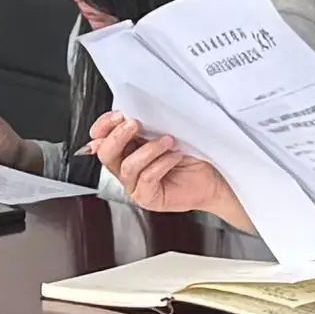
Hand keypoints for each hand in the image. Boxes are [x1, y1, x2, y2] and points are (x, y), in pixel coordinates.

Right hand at [84, 115, 245, 226]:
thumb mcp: (164, 131)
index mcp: (127, 148)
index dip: (103, 127)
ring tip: (168, 141)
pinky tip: (175, 156)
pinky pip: (147, 179)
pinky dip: (161, 164)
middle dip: (118, 137)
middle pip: (106, 154)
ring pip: (127, 167)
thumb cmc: (191, 154)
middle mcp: (127, 167)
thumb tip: (126, 115)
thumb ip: (144, 126)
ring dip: (148, 150)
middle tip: (134, 124)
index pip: (101, 138)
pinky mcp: (148, 198)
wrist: (214, 176)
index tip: (117, 115)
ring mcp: (135, 185)